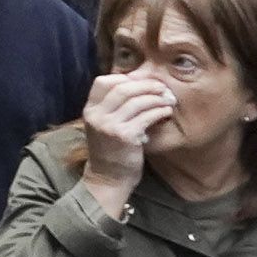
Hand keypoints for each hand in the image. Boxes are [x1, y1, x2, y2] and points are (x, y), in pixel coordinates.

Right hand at [81, 72, 175, 196]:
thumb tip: (136, 84)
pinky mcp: (125, 136)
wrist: (109, 178)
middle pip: (122, 88)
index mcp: (89, 110)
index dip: (124, 77)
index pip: (103, 82)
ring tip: (167, 99)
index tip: (141, 82)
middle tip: (162, 87)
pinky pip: (146, 116)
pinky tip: (166, 112)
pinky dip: (159, 111)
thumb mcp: (103, 125)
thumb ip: (112, 107)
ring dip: (156, 97)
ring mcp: (109, 126)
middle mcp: (96, 116)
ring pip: (136, 101)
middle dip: (146, 85)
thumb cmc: (111, 149)